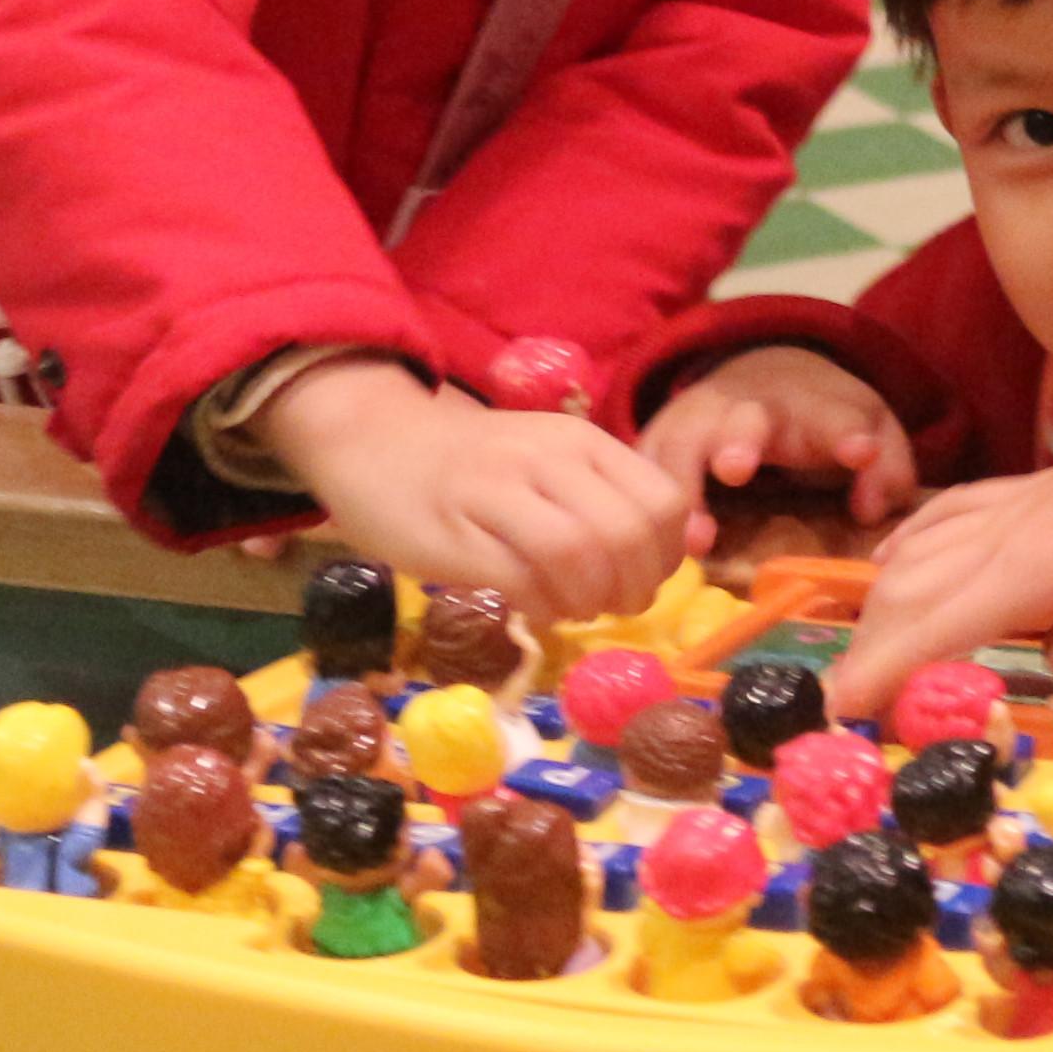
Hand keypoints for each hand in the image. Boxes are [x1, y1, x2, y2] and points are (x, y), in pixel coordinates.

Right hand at [255, 354, 697, 619]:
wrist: (377, 444)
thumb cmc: (477, 466)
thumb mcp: (552, 462)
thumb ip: (608, 498)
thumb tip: (675, 554)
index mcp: (581, 442)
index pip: (663, 502)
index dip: (668, 556)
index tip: (647, 577)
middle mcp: (546, 459)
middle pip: (627, 533)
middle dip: (636, 587)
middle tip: (615, 606)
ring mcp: (497, 493)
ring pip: (580, 553)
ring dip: (590, 600)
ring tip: (576, 609)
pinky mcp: (454, 535)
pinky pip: (522, 580)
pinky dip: (543, 608)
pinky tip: (535, 608)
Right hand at [635, 345, 919, 524]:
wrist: (760, 372)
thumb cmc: (821, 420)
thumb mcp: (871, 431)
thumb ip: (887, 469)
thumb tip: (869, 510)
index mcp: (813, 407)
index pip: (835, 416)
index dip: (847, 434)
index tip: (860, 452)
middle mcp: (752, 408)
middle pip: (744, 421)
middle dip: (739, 440)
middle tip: (737, 468)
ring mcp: (699, 420)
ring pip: (681, 443)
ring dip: (683, 485)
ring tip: (696, 540)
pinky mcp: (659, 439)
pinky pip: (642, 465)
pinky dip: (642, 497)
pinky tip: (652, 539)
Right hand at [823, 321, 1052, 717]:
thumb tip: (1046, 677)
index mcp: (1026, 572)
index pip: (929, 629)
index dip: (880, 674)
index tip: (841, 716)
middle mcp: (999, 537)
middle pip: (903, 592)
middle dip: (866, 650)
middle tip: (851, 705)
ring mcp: (1009, 508)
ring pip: (913, 553)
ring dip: (878, 606)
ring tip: (868, 655)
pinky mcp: (1027, 492)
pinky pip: (940, 516)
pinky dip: (902, 546)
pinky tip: (888, 561)